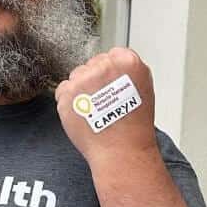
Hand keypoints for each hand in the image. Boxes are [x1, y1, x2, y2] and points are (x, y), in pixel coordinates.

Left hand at [54, 47, 157, 169]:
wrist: (121, 151)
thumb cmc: (134, 128)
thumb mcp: (143, 90)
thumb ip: (127, 73)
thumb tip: (112, 66)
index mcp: (129, 63)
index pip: (112, 55)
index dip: (110, 72)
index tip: (111, 84)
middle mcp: (106, 67)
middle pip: (92, 64)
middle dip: (94, 80)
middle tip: (103, 102)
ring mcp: (84, 80)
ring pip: (76, 76)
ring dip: (80, 90)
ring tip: (94, 111)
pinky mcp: (68, 94)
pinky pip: (63, 90)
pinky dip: (68, 102)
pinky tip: (83, 115)